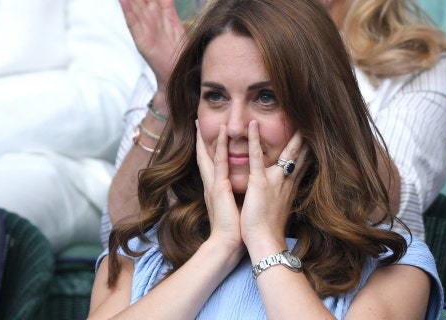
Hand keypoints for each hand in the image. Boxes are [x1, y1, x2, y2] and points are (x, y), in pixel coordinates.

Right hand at [120, 0, 185, 88]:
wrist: (177, 72)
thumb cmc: (177, 49)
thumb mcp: (175, 21)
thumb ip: (168, 5)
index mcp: (158, 10)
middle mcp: (149, 16)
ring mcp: (144, 27)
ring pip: (133, 4)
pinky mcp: (142, 40)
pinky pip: (133, 22)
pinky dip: (127, 10)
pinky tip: (123, 1)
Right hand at [196, 121, 241, 248]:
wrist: (229, 244)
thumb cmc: (236, 230)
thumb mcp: (237, 208)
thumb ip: (238, 197)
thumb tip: (248, 190)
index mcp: (218, 190)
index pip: (213, 165)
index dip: (209, 150)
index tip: (209, 136)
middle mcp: (213, 185)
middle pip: (205, 156)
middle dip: (201, 140)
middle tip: (197, 122)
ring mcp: (214, 184)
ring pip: (212, 154)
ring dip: (212, 137)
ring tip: (208, 119)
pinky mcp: (219, 187)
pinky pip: (219, 161)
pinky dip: (219, 145)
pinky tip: (222, 131)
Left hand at [240, 121, 307, 253]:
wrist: (265, 243)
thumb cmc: (270, 229)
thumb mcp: (280, 208)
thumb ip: (283, 194)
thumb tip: (286, 188)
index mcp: (290, 187)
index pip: (303, 162)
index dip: (308, 147)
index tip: (313, 134)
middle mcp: (286, 181)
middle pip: (301, 153)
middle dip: (307, 135)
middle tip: (312, 118)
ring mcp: (274, 180)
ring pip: (285, 151)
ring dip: (290, 132)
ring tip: (293, 112)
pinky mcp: (260, 183)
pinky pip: (257, 156)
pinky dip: (254, 139)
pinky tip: (252, 124)